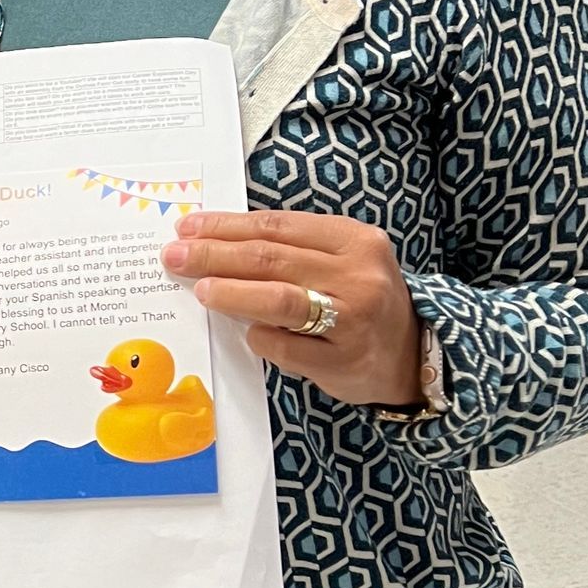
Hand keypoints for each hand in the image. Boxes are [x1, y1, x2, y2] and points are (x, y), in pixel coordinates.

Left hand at [161, 208, 422, 407]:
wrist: (412, 354)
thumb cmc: (362, 299)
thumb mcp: (342, 260)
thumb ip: (291, 250)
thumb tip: (215, 243)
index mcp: (355, 240)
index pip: (278, 225)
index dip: (227, 226)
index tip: (188, 227)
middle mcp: (358, 276)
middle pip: (271, 259)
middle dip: (215, 256)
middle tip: (176, 256)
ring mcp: (352, 321)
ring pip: (279, 300)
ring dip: (231, 293)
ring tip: (200, 289)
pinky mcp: (342, 361)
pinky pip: (286, 346)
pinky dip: (258, 337)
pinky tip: (244, 332)